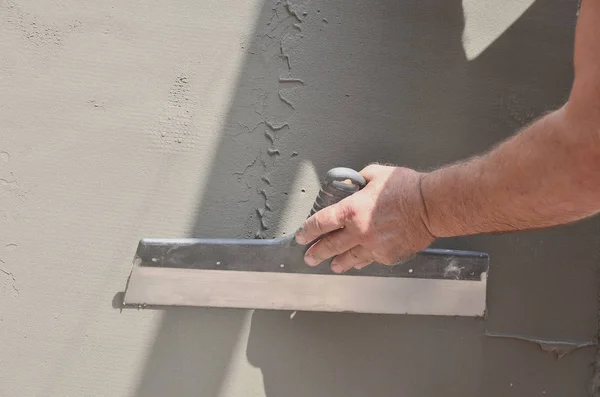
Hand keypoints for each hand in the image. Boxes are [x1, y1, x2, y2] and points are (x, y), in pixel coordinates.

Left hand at [295, 164, 434, 272]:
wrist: (431, 206)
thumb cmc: (407, 188)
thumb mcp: (376, 174)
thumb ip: (359, 180)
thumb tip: (352, 183)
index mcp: (351, 210)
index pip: (320, 223)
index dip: (308, 231)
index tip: (301, 235)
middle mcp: (358, 231)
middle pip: (329, 246)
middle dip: (316, 252)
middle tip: (308, 257)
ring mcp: (373, 246)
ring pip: (348, 258)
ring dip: (337, 262)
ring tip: (331, 265)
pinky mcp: (387, 256)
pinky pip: (369, 260)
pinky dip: (360, 261)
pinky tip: (357, 263)